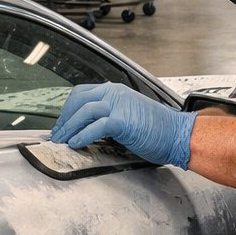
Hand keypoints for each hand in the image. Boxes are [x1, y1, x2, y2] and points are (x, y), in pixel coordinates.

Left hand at [50, 83, 196, 168]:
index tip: (62, 124)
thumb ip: (109, 116)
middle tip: (57, 134)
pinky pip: (95, 126)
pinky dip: (82, 135)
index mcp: (116, 91)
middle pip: (78, 100)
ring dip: (69, 127)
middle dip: (64, 118)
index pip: (82, 93)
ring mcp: (119, 104)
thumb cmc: (158, 129)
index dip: (68, 109)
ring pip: (83, 111)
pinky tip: (76, 144)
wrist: (178, 134)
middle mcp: (115, 93)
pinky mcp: (122, 120)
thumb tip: (88, 128)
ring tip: (61, 141)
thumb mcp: (129, 116)